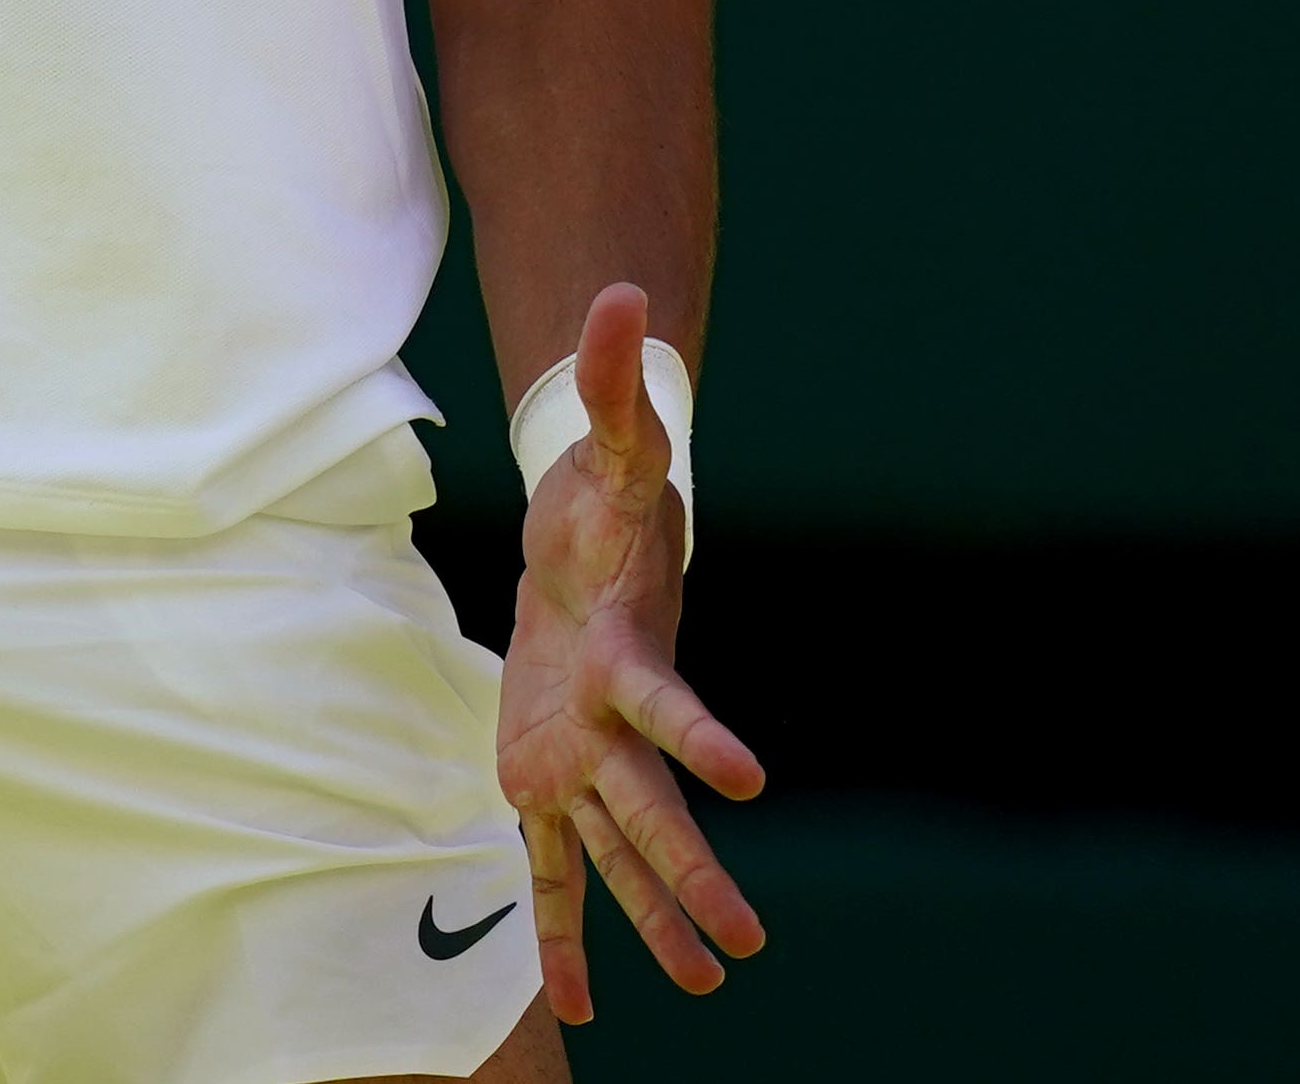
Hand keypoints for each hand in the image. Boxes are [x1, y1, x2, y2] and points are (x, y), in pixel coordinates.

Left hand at [495, 283, 766, 1018]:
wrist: (586, 554)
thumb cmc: (601, 508)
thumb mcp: (606, 450)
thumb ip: (613, 384)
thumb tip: (622, 292)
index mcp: (630, 657)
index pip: (668, 703)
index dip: (701, 735)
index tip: (752, 779)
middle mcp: (618, 726)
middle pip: (655, 813)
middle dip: (694, 878)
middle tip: (744, 945)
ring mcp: (588, 761)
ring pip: (621, 856)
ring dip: (653, 924)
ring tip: (702, 986)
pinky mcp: (547, 783)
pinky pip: (555, 873)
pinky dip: (563, 938)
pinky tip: (580, 1008)